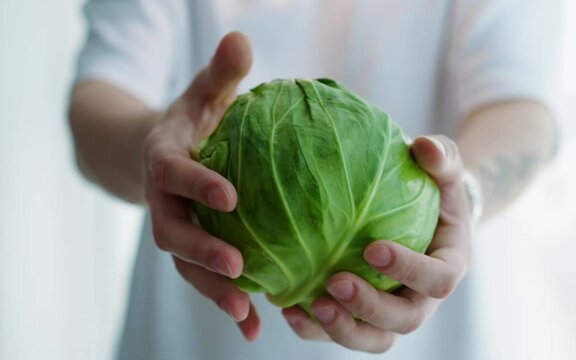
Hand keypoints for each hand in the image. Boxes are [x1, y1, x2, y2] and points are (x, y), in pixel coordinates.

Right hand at [142, 32, 259, 340]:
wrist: (161, 153)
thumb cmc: (192, 122)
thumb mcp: (204, 95)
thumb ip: (221, 73)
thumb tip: (241, 37)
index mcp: (166, 161)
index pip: (176, 174)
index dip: (197, 185)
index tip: (230, 195)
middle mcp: (163, 202)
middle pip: (173, 234)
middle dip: (202, 252)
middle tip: (238, 265)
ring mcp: (176, 230)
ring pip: (187, 267)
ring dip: (214, 291)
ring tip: (245, 313)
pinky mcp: (191, 251)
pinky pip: (205, 281)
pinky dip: (226, 304)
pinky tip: (255, 326)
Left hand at [282, 135, 471, 352]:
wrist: (425, 215)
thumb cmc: (434, 189)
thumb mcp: (444, 168)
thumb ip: (441, 156)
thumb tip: (423, 146)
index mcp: (447, 265)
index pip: (437, 280)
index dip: (408, 270)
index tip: (373, 249)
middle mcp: (422, 297)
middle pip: (404, 320)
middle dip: (369, 308)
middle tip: (335, 283)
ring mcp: (393, 310)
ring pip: (374, 338)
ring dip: (342, 329)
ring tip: (309, 306)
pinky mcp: (364, 315)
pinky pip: (343, 331)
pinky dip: (315, 328)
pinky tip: (288, 308)